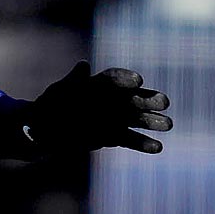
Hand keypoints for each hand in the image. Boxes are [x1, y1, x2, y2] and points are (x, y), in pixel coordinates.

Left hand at [25, 62, 172, 153]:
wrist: (46, 129)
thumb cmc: (52, 104)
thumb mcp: (61, 91)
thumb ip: (75, 80)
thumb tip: (83, 66)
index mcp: (99, 83)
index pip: (116, 79)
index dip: (127, 79)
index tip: (138, 82)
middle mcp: (112, 99)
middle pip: (133, 98)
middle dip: (149, 100)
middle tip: (165, 103)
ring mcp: (115, 118)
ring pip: (137, 118)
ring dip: (152, 122)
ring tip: (168, 124)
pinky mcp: (114, 136)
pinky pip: (130, 139)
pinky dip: (143, 143)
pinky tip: (157, 147)